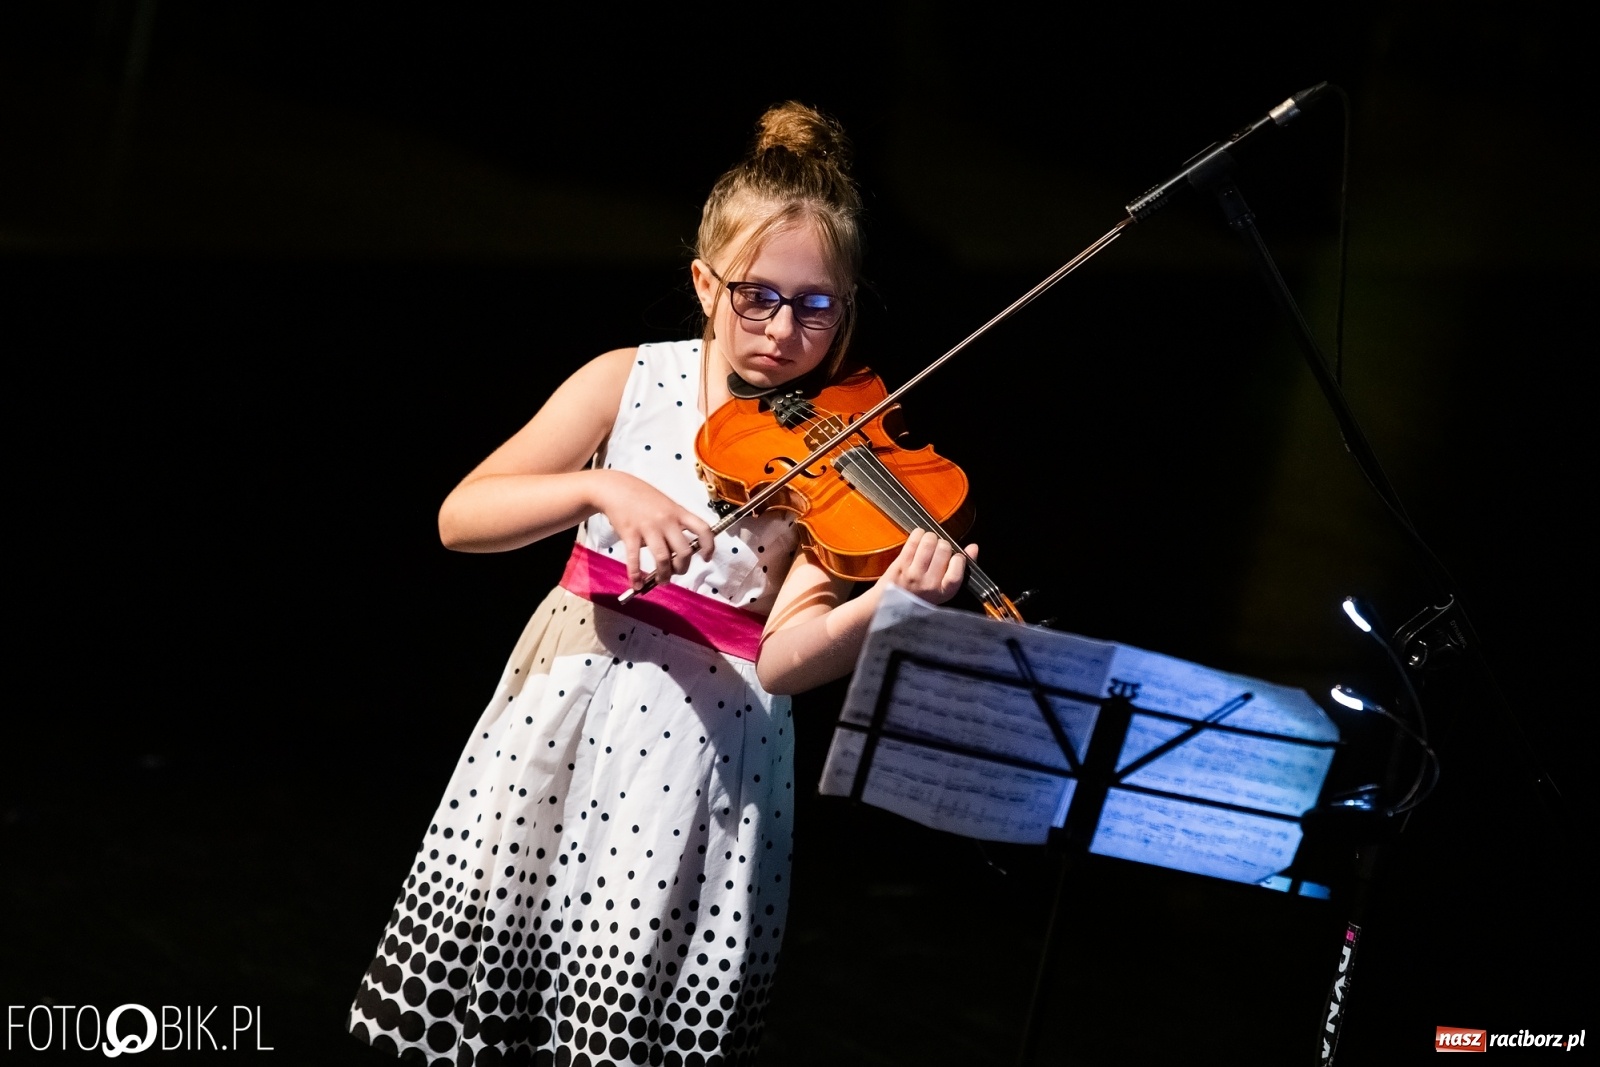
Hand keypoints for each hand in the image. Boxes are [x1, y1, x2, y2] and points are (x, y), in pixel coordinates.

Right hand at [593, 471, 714, 588]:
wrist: (616, 488)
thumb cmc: (643, 498)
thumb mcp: (666, 505)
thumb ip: (675, 524)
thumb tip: (681, 551)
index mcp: (679, 512)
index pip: (703, 529)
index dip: (709, 546)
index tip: (706, 557)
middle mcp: (666, 520)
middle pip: (684, 551)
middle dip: (682, 567)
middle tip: (677, 572)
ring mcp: (648, 527)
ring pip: (663, 559)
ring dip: (664, 575)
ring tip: (662, 581)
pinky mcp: (630, 534)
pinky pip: (635, 559)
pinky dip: (636, 575)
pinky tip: (637, 584)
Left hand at [875, 528, 972, 605]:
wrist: (890, 604)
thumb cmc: (920, 594)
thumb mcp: (943, 588)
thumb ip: (961, 568)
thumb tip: (974, 547)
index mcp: (944, 592)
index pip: (958, 569)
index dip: (958, 558)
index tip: (955, 557)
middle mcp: (929, 584)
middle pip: (944, 549)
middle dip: (943, 544)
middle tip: (938, 549)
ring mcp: (913, 574)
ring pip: (929, 542)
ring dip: (930, 537)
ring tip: (928, 542)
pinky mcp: (899, 565)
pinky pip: (913, 541)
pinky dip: (918, 534)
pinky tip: (919, 537)